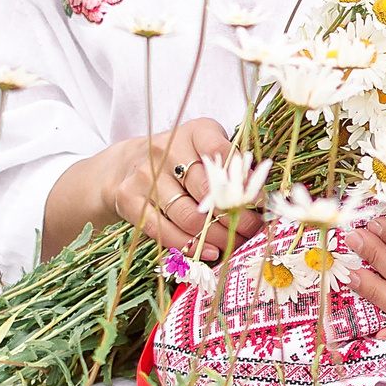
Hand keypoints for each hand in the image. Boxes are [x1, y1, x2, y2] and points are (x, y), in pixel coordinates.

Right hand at [44, 117, 256, 259]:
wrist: (125, 165)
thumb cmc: (179, 160)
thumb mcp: (206, 150)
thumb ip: (231, 167)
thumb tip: (260, 198)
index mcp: (195, 132)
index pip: (223, 153)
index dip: (245, 182)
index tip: (260, 204)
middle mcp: (168, 149)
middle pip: (208, 190)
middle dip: (236, 216)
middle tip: (252, 232)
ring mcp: (146, 175)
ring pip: (188, 215)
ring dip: (216, 236)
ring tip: (233, 244)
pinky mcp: (129, 199)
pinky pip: (162, 230)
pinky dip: (189, 246)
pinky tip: (209, 252)